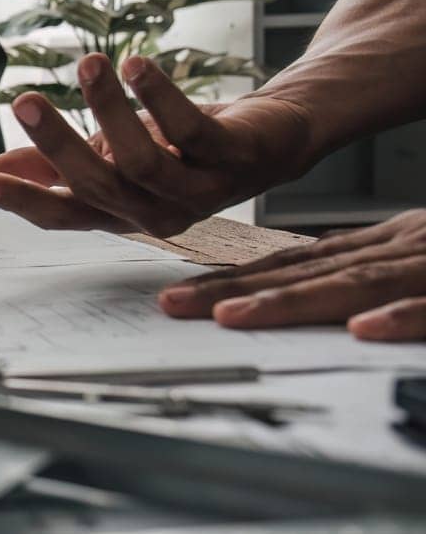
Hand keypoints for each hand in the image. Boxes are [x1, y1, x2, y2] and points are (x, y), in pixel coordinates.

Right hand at [0, 54, 312, 236]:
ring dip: (109, 110)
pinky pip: (191, 130)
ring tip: (87, 62)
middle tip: (24, 99)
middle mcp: (157, 213)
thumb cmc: (186, 149)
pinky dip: (161, 97)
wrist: (279, 141)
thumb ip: (57, 166)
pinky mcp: (236, 159)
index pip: (63, 215)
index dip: (23, 201)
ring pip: (142, 162)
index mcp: (121, 213)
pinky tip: (137, 65)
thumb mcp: (115, 156)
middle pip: (97, 187)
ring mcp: (200, 190)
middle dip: (57, 143)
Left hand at [157, 210, 425, 340]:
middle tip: (172, 305)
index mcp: (379, 245)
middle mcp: (396, 249)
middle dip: (233, 290)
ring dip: (290, 300)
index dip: (234, 280)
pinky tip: (361, 328)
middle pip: (303, 273)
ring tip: (230, 315)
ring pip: (354, 282)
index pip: (292, 265)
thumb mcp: (416, 257)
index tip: (179, 297)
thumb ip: (367, 272)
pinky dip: (398, 315)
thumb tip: (318, 299)